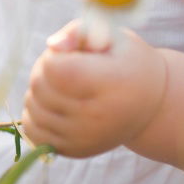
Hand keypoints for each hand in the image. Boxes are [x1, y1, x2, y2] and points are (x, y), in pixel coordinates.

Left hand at [21, 19, 167, 157]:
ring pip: (33, 108)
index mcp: (110, 83)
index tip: (71, 52)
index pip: (55, 69)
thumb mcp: (112, 36)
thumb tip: (51, 45)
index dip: (55, 54)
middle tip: (66, 63)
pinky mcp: (73, 151)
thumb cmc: (128, 62)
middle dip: (44, 68)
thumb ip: (78, 32)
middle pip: (40, 86)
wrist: (151, 106)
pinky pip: (33, 131)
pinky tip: (53, 103)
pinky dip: (34, 113)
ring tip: (62, 83)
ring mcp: (83, 139)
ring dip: (38, 90)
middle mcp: (96, 117)